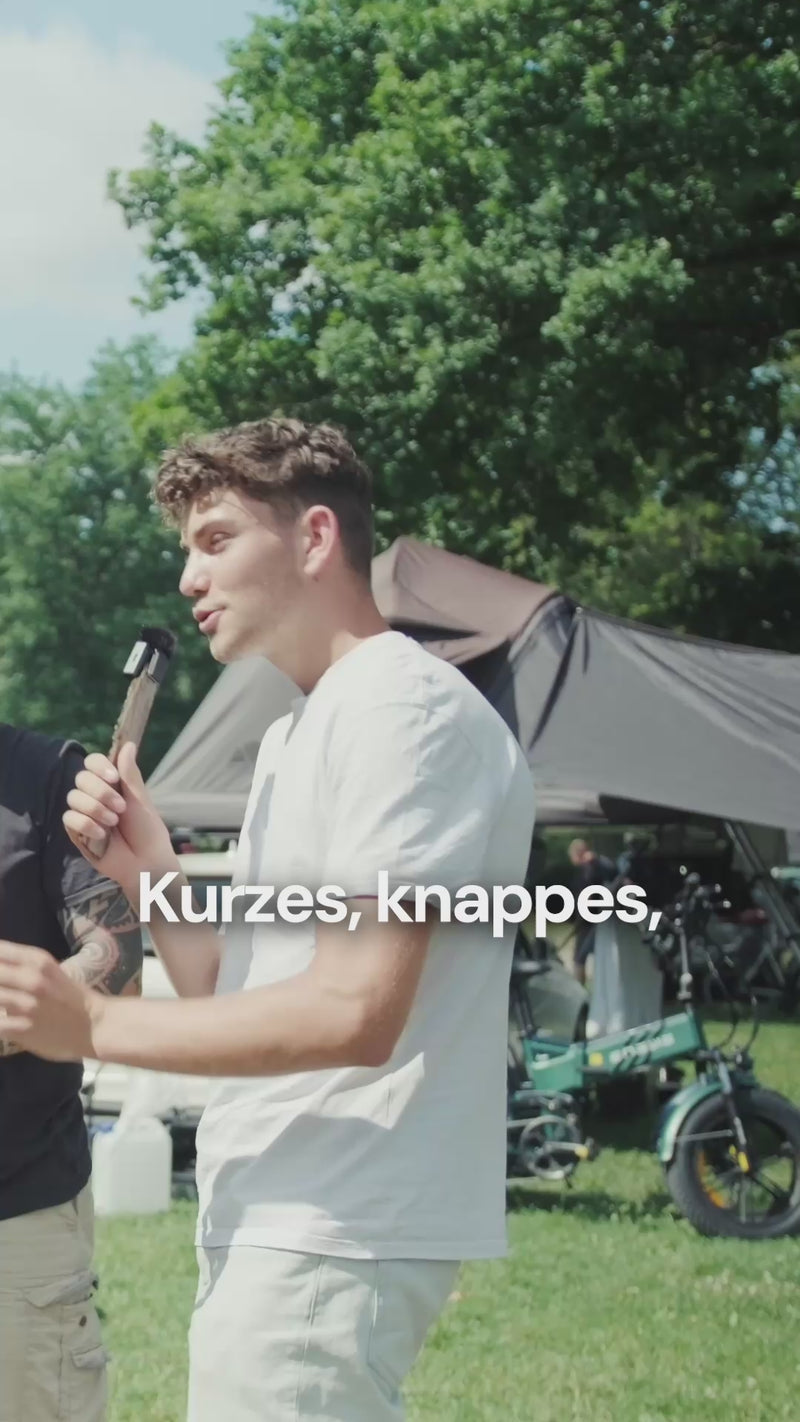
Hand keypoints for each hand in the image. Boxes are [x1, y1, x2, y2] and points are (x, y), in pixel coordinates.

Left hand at [0, 942, 102, 1061]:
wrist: (95, 1026)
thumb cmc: (70, 997)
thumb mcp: (48, 971)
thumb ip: (18, 967)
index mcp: (37, 960)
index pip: (0, 951)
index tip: (1, 976)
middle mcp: (31, 979)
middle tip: (1, 990)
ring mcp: (26, 1004)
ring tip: (2, 1003)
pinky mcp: (23, 1028)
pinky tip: (1, 1021)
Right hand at [63, 741, 174, 891]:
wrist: (144, 861)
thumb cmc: (147, 830)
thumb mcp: (139, 799)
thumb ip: (129, 774)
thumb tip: (128, 744)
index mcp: (111, 784)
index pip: (92, 762)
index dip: (98, 766)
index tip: (113, 777)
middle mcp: (95, 795)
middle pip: (81, 778)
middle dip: (101, 792)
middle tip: (120, 808)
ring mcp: (84, 812)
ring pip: (73, 797)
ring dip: (95, 809)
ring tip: (113, 822)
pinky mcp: (76, 831)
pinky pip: (69, 818)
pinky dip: (86, 824)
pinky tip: (101, 834)